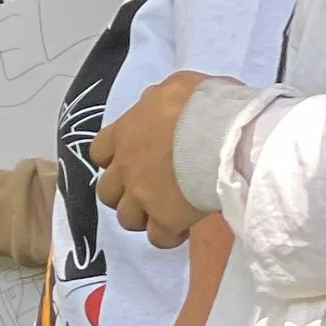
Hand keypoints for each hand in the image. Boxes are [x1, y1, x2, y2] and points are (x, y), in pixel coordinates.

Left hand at [92, 70, 207, 246]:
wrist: (227, 136)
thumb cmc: (205, 105)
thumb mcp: (178, 86)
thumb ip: (158, 99)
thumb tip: (155, 103)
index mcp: (124, 134)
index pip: (99, 152)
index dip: (112, 159)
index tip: (131, 161)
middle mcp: (126, 168)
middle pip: (107, 191)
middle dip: (123, 193)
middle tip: (147, 190)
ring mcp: (142, 197)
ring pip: (126, 218)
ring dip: (141, 216)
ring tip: (164, 211)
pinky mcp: (165, 220)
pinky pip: (158, 238)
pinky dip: (167, 236)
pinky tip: (182, 228)